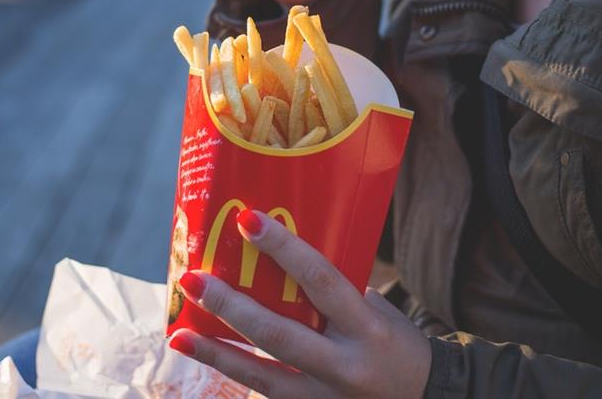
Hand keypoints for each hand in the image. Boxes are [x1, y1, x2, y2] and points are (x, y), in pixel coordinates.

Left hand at [168, 211, 431, 398]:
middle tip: (193, 280)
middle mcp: (345, 366)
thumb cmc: (395, 342)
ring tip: (178, 334)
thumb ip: (333, 289)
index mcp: (367, 327)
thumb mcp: (376, 310)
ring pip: (261, 377)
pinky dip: (234, 375)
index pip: (321, 280)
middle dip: (230, 307)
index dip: (284, 249)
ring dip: (215, 353)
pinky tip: (205, 357)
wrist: (423, 398)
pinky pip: (266, 394)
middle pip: (278, 335)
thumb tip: (281, 254)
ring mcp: (326, 398)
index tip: (247, 220)